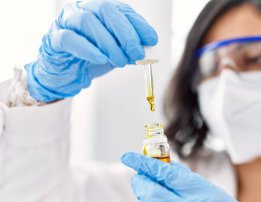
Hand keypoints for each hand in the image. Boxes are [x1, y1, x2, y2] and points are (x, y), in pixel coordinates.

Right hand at [25, 0, 157, 101]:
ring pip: (87, 21)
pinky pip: (68, 38)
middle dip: (125, 32)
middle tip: (137, 53)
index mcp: (98, 10)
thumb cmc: (91, 60)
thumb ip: (130, 49)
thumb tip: (148, 50)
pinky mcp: (52, 40)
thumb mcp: (117, 53)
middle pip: (105, 10)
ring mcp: (64, 22)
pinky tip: (101, 59)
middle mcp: (81, 10)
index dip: (138, 24)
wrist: (67, 76)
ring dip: (109, 43)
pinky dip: (88, 49)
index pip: (121, 9)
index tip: (152, 40)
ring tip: (120, 61)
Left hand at [121, 153, 260, 201]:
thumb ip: (185, 178)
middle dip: (143, 183)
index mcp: (197, 200)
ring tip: (167, 197)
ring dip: (151, 199)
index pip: (163, 177)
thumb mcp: (212, 192)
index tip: (128, 156)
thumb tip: (164, 164)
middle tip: (146, 175)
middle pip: (149, 196)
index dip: (144, 164)